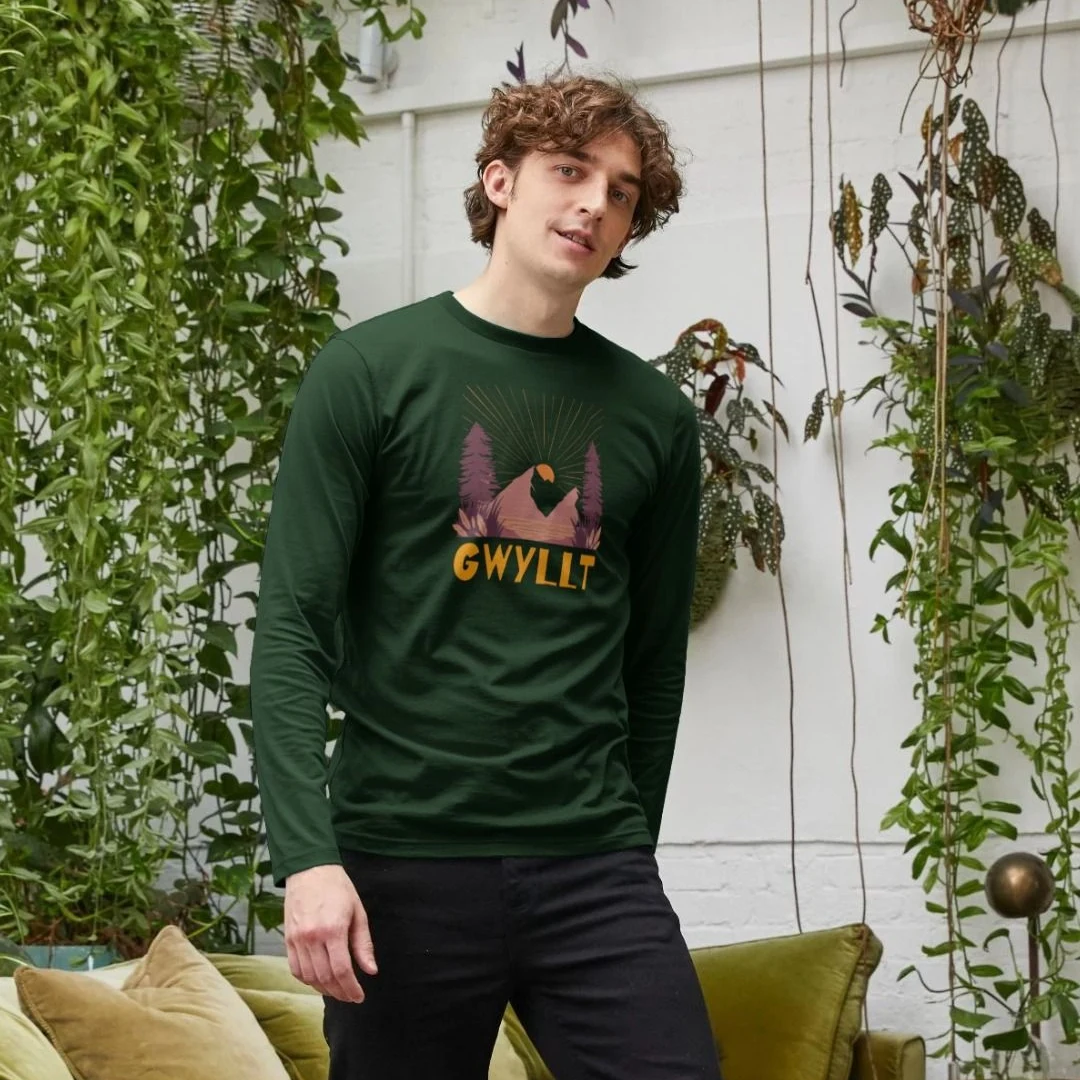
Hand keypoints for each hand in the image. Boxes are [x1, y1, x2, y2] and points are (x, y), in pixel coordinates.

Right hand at [284, 863, 377, 1002]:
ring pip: (309, 977)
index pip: (341, 970)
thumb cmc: (338, 888)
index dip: (351, 988)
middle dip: (340, 992)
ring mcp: (297, 939)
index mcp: (333, 929)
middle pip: (325, 978)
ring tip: (337, 990)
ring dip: (324, 989)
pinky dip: (307, 980)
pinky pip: (295, 969)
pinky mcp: (288, 939)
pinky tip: (319, 980)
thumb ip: (363, 944)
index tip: (359, 996)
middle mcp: (312, 937)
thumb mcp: (357, 912)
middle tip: (351, 996)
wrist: (310, 869)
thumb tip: (371, 970)